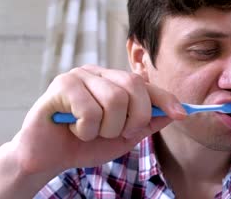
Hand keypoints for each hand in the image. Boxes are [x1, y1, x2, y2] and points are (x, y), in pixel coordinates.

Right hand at [10, 65, 185, 175]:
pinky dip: (86, 130)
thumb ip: (146, 124)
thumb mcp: (123, 137)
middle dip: (135, 117)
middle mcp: (98, 74)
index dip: (165, 99)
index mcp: (114, 83)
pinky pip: (90, 110)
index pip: (146, 85)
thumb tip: (174, 113)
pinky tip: (75, 130)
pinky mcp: (61, 85)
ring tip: (92, 133)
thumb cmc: (84, 144)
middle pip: (134, 86)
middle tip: (119, 132)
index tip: (182, 114)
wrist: (48, 157)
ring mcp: (79, 76)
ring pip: (115, 100)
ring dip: (107, 128)